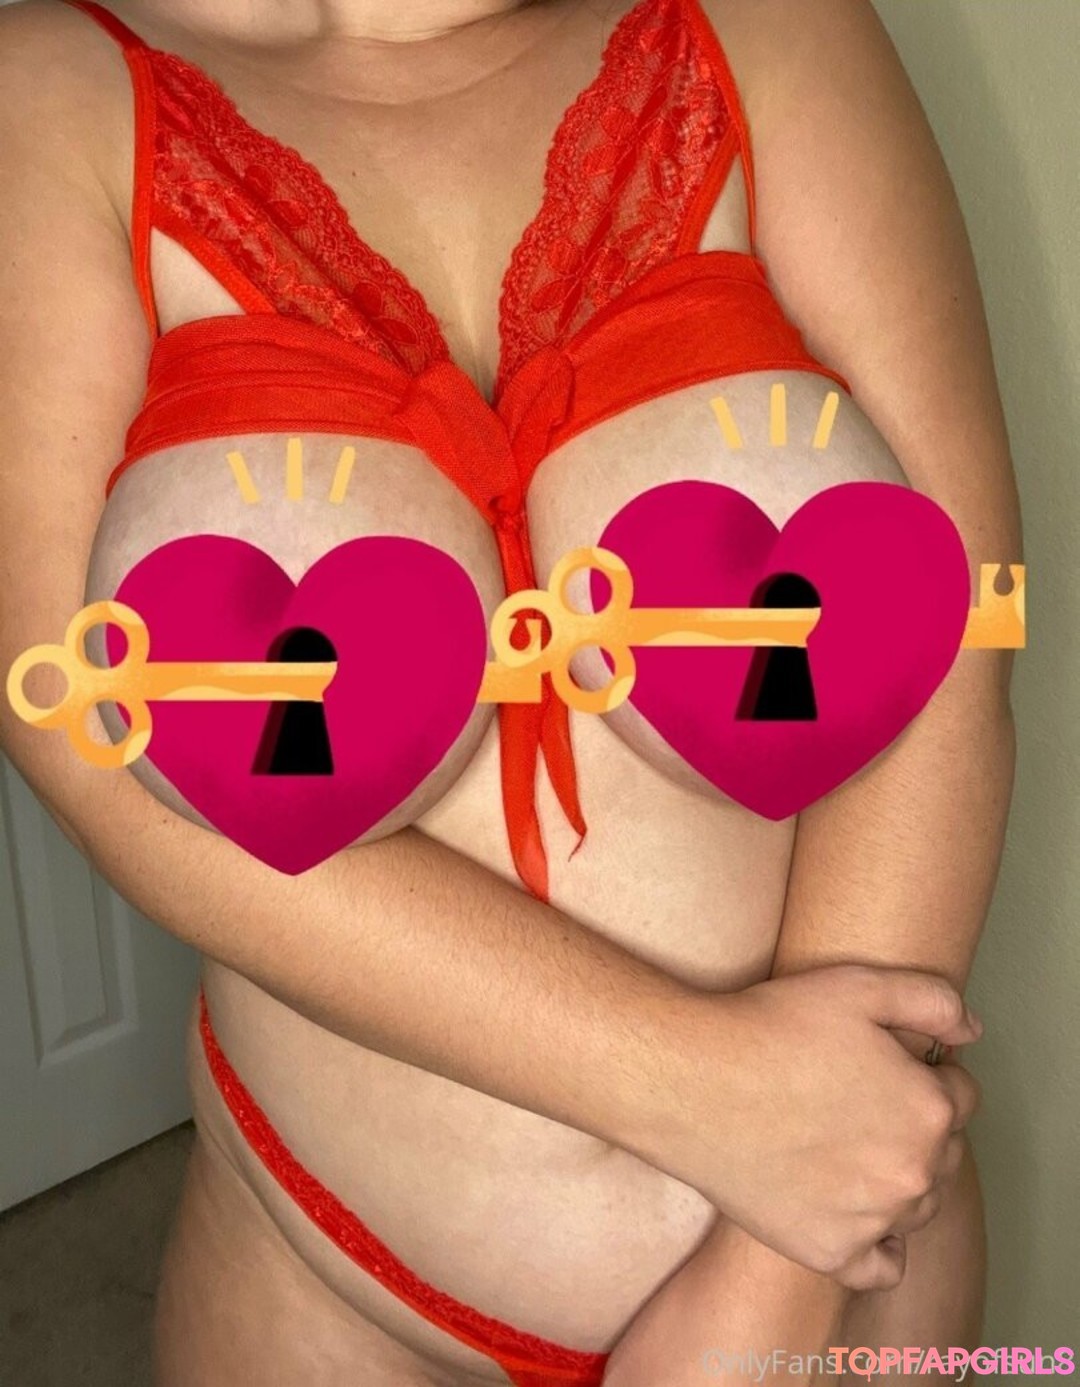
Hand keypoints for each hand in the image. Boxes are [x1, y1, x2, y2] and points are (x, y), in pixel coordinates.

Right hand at [638, 964, 980, 1290]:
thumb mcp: (857, 985)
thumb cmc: (770, 1028)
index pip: (961, 1097)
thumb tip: (970, 1033)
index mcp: (928, 1109)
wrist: (691, 1082)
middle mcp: (912, 1173)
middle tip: (860, 1104)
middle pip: (944, 1154)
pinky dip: (878, 1244)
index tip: (887, 1067)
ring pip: (917, 1207)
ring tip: (849, 1149)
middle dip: (916, 1128)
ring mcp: (872, 1220)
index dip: (926, 1075)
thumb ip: (932, 1000)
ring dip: (899, 1180)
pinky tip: (855, 1211)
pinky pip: (881, 1266)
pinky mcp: (828, 1251)